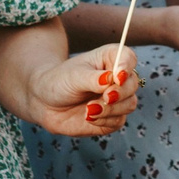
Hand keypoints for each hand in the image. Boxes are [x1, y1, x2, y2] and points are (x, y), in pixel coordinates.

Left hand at [21, 44, 136, 137]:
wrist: (45, 103)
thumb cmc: (59, 82)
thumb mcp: (74, 76)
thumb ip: (93, 78)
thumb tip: (112, 79)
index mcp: (110, 59)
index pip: (128, 57)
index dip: (126, 66)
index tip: (117, 77)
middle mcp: (117, 78)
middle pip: (133, 83)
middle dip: (120, 92)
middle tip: (105, 97)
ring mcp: (117, 99)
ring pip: (130, 104)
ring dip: (111, 109)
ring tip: (89, 109)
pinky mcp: (112, 117)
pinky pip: (119, 121)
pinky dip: (105, 121)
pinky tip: (88, 117)